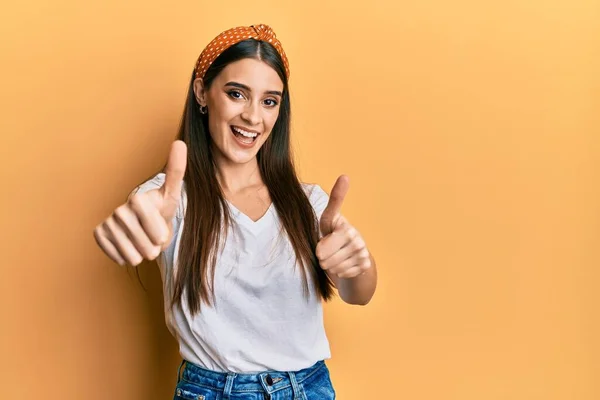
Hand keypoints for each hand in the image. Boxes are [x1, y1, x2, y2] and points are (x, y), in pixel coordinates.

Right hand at [93, 140, 186, 265]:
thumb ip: (176, 171)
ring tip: (145, 247)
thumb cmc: (162, 210)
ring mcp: (108, 221)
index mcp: (137, 198)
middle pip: (140, 239)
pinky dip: (126, 257)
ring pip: (128, 251)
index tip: (163, 236)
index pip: (147, 218)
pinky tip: (130, 249)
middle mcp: (119, 208)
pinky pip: (115, 254)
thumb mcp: (172, 195)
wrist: (150, 228)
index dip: (157, 230)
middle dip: (152, 247)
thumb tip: (180, 142)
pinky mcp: (99, 234)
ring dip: (141, 254)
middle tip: (155, 243)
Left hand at [316, 175, 371, 278]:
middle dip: (321, 257)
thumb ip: (328, 210)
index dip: (339, 192)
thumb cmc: (335, 241)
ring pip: (332, 265)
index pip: (335, 207)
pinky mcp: (365, 264)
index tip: (344, 176)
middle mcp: (354, 234)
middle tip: (329, 252)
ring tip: (336, 259)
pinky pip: (343, 273)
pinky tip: (346, 266)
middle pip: (322, 253)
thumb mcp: (327, 227)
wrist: (353, 263)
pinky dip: (341, 273)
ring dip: (330, 266)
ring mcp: (361, 249)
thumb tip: (344, 178)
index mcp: (342, 224)